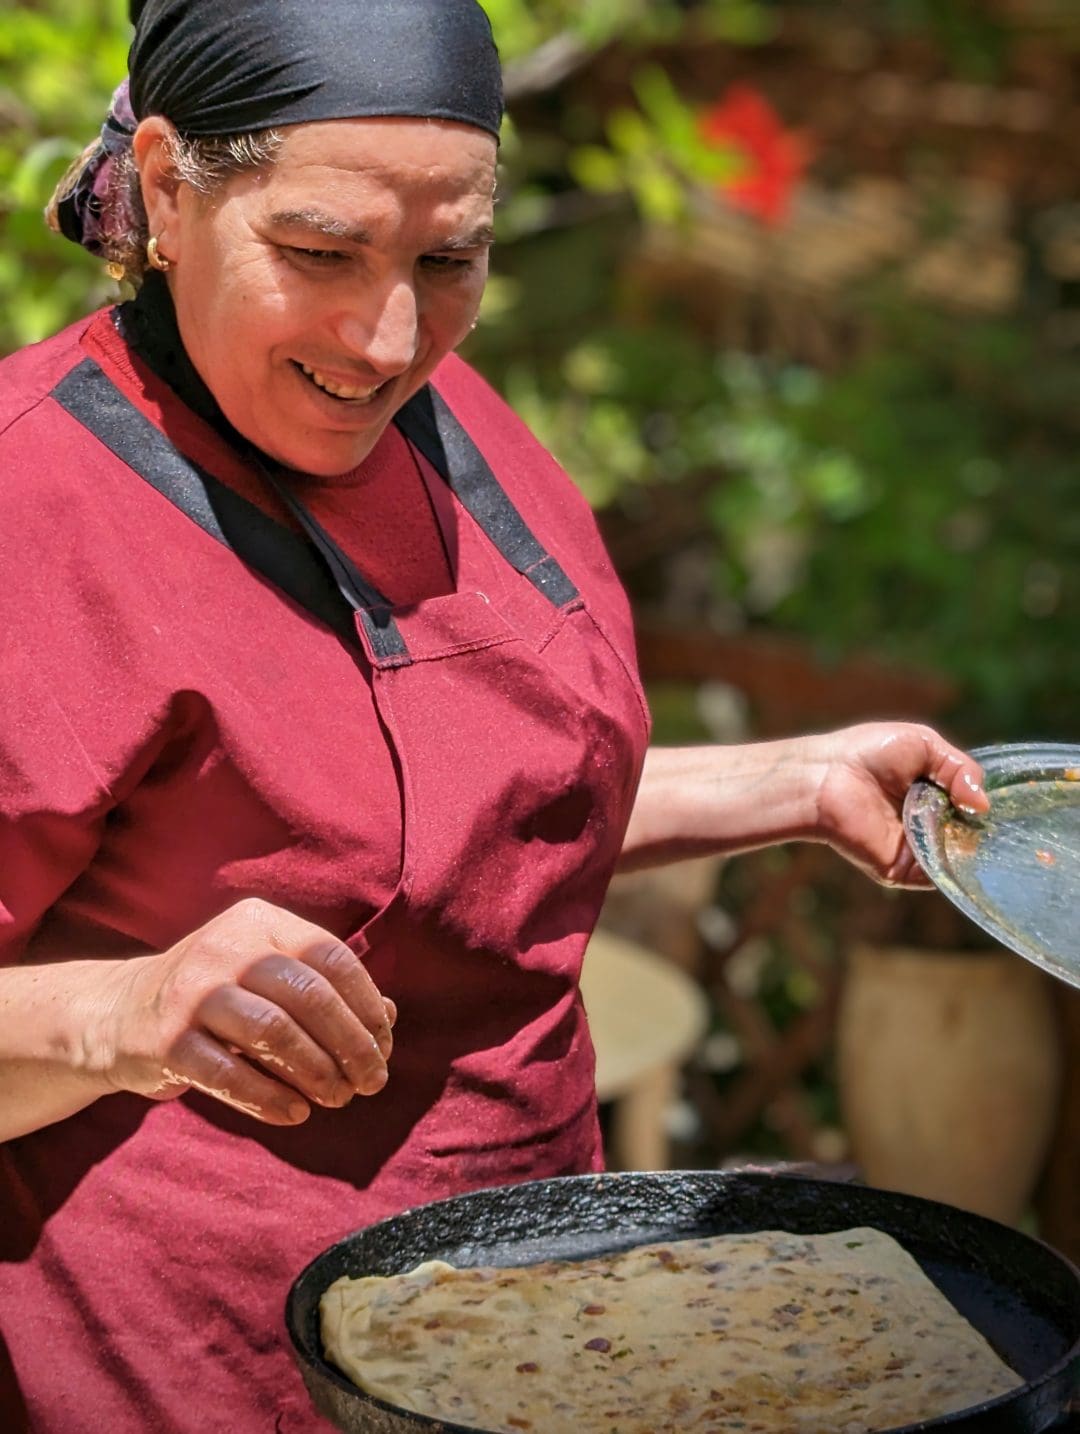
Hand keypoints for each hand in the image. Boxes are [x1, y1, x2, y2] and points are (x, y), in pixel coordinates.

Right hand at [92, 898, 394, 1124]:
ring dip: (317, 1072)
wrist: (121, 1013)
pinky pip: (230, 1074)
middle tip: (370, 1082)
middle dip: (351, 1045)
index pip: (331, 957)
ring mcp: (193, 992)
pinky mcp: (167, 1039)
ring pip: (274, 1033)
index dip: (366, 1003)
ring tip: (336, 1098)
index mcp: (260, 921)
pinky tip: (295, 1112)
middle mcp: (227, 947)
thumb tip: (389, 1019)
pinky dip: (271, 1098)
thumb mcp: (268, 977)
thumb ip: (326, 991)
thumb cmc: (219, 996)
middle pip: (309, 996)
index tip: (384, 1044)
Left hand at [809, 722, 988, 887]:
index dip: (986, 806)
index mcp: (934, 795)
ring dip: (967, 841)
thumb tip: (983, 806)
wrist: (826, 775)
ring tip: (960, 819)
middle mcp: (929, 824)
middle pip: (971, 834)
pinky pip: (938, 874)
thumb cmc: (868, 752)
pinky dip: (950, 861)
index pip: (973, 809)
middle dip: (981, 826)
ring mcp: (917, 849)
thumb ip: (962, 769)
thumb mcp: (925, 745)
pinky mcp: (902, 868)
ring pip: (960, 857)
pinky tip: (950, 838)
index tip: (1006, 800)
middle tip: (983, 813)